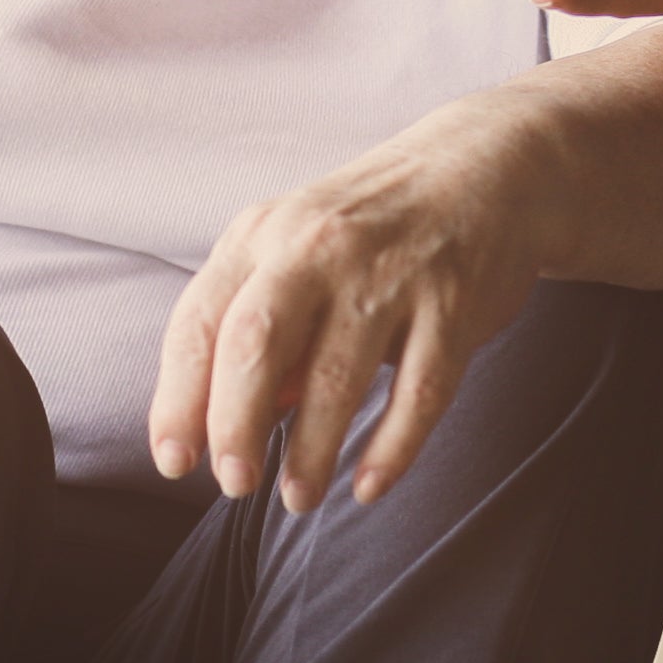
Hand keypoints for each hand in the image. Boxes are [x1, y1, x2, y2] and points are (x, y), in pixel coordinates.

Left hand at [147, 122, 542, 513]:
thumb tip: (230, 421)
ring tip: (298, 498)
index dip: (178, 398)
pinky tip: (368, 486)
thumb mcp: (296, 251)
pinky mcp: (455, 303)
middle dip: (235, 424)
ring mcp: (391, 274)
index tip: (173, 461)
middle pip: (255, 343)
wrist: (489, 165)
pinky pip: (420, 392)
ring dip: (311, 451)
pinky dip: (392, 449)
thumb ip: (260, 329)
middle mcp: (320, 247)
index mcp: (264, 234)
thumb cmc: (372, 226)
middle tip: (234, 484)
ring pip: (337, 378)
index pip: (200, 322)